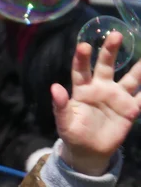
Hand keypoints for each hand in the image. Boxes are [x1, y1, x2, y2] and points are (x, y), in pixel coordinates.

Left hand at [53, 32, 140, 175]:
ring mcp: (118, 96)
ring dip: (139, 66)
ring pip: (131, 77)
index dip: (82, 59)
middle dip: (110, 51)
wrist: (89, 151)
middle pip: (106, 66)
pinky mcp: (130, 108)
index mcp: (83, 91)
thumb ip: (60, 106)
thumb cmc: (73, 134)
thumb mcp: (64, 123)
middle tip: (115, 35)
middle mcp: (102, 88)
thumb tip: (54, 88)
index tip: (84, 46)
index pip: (81, 71)